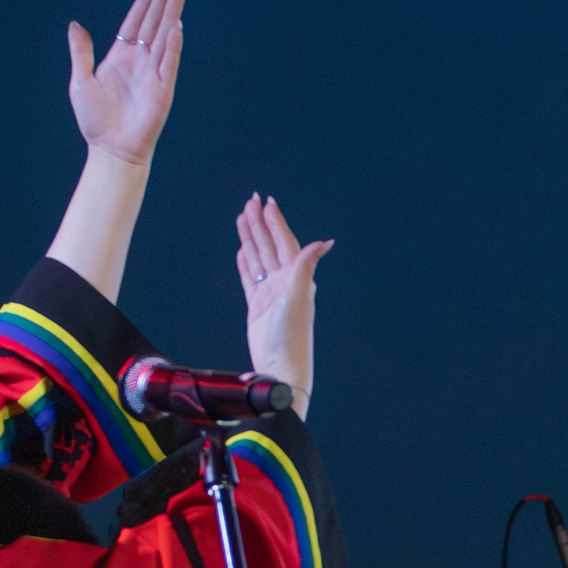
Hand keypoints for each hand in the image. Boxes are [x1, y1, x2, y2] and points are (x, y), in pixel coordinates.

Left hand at [67, 0, 186, 166]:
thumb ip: (81, 52)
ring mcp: (153, 73)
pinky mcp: (162, 89)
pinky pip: (168, 62)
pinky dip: (172, 45)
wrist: (110, 149)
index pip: (136, 20)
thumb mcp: (81, 81)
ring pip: (164, 35)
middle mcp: (140, 61)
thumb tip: (75, 24)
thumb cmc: (95, 120)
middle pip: (154, 21)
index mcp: (121, 56)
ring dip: (172, 13)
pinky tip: (176, 26)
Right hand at [235, 193, 330, 416]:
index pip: (284, 242)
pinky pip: (250, 278)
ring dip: (250, 238)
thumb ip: (306, 266)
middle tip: (249, 201)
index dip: (275, 222)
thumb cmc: (291, 335)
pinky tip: (242, 251)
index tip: (266, 202)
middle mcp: (284, 282)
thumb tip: (325, 242)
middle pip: (269, 245)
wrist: (279, 366)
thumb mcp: (298, 296)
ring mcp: (270, 293)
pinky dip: (245, 263)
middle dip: (259, 223)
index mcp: (296, 276)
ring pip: (258, 258)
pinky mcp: (257, 306)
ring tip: (242, 218)